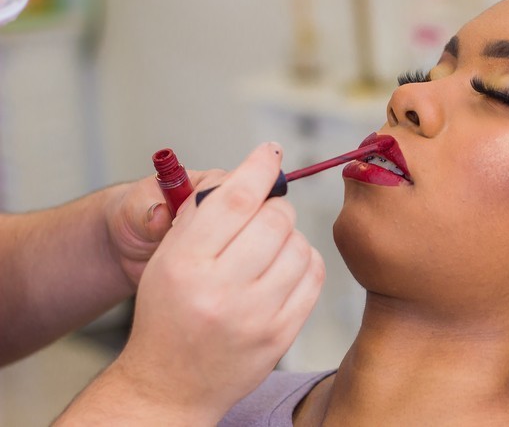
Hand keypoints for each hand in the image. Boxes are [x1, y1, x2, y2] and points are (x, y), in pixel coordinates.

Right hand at [106, 143, 324, 419]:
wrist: (171, 383)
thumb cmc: (168, 312)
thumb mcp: (168, 258)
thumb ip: (201, 213)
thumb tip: (249, 173)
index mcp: (186, 263)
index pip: (234, 199)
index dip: (258, 168)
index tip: (270, 152)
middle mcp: (221, 290)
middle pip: (275, 218)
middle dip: (274, 207)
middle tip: (262, 215)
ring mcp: (256, 316)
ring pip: (299, 244)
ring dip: (288, 237)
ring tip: (267, 249)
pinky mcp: (281, 335)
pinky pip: (313, 276)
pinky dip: (304, 261)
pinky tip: (284, 268)